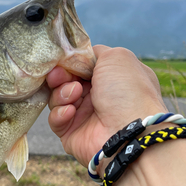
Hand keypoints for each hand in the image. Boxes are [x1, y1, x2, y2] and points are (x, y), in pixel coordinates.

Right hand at [47, 45, 166, 167]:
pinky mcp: (71, 133)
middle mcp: (99, 97)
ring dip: (62, 93)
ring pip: (58, 98)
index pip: (84, 66)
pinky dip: (60, 113)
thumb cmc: (127, 91)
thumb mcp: (117, 57)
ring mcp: (85, 116)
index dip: (72, 61)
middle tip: (59, 75)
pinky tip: (70, 112)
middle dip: (61, 75)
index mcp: (113, 78)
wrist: (129, 132)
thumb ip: (96, 52)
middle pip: (67, 80)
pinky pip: (56, 120)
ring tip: (74, 94)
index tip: (64, 59)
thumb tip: (80, 56)